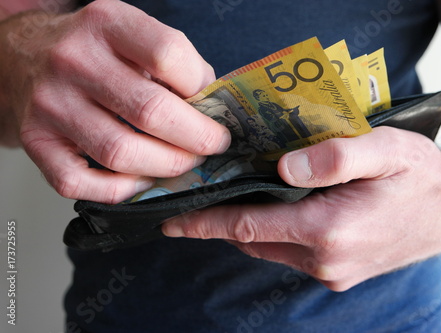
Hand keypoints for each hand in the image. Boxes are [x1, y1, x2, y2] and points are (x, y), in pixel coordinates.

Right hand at [0, 0, 229, 202]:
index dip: (201, 88)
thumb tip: (211, 110)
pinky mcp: (36, 139)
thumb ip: (176, 64)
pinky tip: (140, 181)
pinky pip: (80, 182)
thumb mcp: (133, 34)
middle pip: (150, 111)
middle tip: (212, 145)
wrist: (23, 54)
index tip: (212, 108)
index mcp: (107, 24)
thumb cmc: (93, 50)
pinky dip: (119, 191)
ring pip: (121, 152)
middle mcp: (74, 60)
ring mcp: (51, 103)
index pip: (168, 55)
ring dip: (165, 166)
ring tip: (183, 163)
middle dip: (197, 139)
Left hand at [162, 127, 440, 290]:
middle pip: (254, 239)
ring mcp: (333, 271)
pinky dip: (273, 234)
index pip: (247, 226)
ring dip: (248, 226)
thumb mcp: (386, 149)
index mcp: (329, 229)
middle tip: (199, 195)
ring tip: (234, 197)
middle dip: (222, 221)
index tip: (170, 220)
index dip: (205, 222)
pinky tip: (275, 210)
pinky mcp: (340, 272)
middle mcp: (325, 259)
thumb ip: (334, 157)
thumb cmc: (420, 174)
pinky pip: (291, 254)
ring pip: (270, 248)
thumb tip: (282, 168)